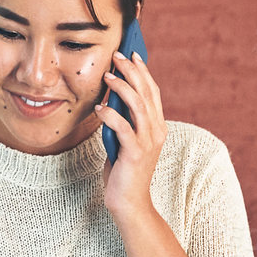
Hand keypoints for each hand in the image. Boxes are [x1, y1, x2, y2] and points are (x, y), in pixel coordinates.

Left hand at [97, 51, 165, 221]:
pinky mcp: (135, 153)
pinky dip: (110, 115)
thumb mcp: (125, 140)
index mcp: (157, 126)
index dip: (142, 71)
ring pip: (137, 105)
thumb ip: (124, 121)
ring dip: (121, 87)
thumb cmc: (124, 171)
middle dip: (131, 71)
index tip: (132, 54)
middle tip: (116, 55)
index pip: (152, 92)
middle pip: (146, 92)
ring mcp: (148, 141)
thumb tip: (110, 100)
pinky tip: (99, 109)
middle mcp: (157, 130)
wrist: (129, 202)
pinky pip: (123, 127)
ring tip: (107, 76)